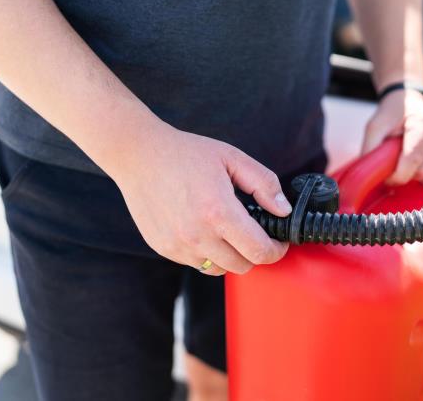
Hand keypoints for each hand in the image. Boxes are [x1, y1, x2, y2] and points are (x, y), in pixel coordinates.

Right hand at [111, 123, 291, 275]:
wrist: (139, 156)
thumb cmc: (185, 154)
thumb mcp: (232, 158)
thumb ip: (264, 184)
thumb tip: (283, 210)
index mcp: (219, 212)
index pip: (259, 251)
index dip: (276, 250)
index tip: (278, 241)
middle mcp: (197, 235)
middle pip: (242, 266)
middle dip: (255, 252)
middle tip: (254, 233)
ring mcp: (178, 245)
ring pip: (219, 269)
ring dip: (230, 256)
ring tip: (227, 230)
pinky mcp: (163, 248)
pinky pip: (196, 263)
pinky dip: (206, 252)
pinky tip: (203, 228)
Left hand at [362, 89, 422, 187]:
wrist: (410, 104)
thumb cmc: (393, 116)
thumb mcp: (376, 125)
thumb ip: (371, 147)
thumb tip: (370, 173)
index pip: (415, 157)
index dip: (398, 174)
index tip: (386, 178)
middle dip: (405, 175)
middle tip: (393, 167)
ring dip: (415, 175)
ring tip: (406, 160)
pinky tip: (420, 172)